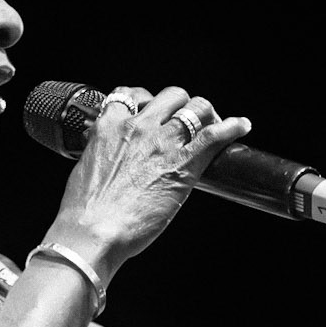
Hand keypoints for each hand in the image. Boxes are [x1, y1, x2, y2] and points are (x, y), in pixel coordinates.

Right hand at [54, 83, 249, 271]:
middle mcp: (137, 126)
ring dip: (207, 114)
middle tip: (188, 121)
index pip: (130, 95)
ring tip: (215, 124)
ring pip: (195, 107)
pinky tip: (241, 126)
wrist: (93, 232)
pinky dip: (232, 126)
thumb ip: (100, 157)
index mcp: (109, 127)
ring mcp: (162, 142)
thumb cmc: (84, 212)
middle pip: (170, 95)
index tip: (154, 111)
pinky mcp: (183, 163)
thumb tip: (106, 161)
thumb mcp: (85, 170)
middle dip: (182, 105)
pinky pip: (215, 134)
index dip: (146, 100)